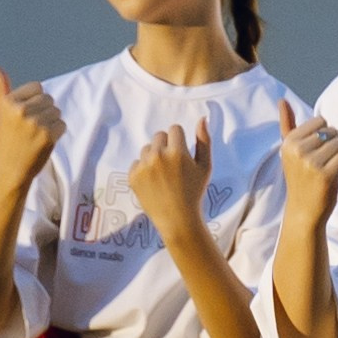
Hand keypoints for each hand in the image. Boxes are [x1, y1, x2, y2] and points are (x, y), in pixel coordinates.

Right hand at [0, 64, 64, 184]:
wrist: (10, 169)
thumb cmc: (5, 138)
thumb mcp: (0, 111)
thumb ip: (1, 87)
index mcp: (9, 102)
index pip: (37, 87)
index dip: (34, 101)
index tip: (24, 116)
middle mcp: (21, 110)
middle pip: (49, 98)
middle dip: (44, 111)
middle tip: (31, 128)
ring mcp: (35, 123)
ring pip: (57, 111)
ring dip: (51, 122)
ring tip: (37, 134)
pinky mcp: (48, 136)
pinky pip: (62, 124)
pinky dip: (57, 133)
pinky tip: (44, 142)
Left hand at [127, 119, 212, 243]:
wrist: (177, 219)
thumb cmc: (194, 192)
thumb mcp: (205, 167)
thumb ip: (204, 141)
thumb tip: (202, 118)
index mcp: (177, 152)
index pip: (174, 129)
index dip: (179, 142)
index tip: (181, 156)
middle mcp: (158, 156)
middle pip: (159, 135)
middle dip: (166, 146)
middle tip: (173, 167)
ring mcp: (144, 167)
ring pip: (147, 148)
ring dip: (154, 157)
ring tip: (163, 176)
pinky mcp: (133, 176)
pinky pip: (137, 162)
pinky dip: (143, 170)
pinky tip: (154, 183)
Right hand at [278, 98, 337, 229]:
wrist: (303, 211)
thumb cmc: (300, 178)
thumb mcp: (290, 151)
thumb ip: (287, 125)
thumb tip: (282, 100)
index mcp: (289, 142)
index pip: (320, 121)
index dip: (324, 134)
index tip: (318, 149)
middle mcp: (298, 150)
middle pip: (332, 131)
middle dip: (334, 144)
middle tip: (326, 160)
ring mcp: (311, 163)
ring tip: (333, 165)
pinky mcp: (326, 174)